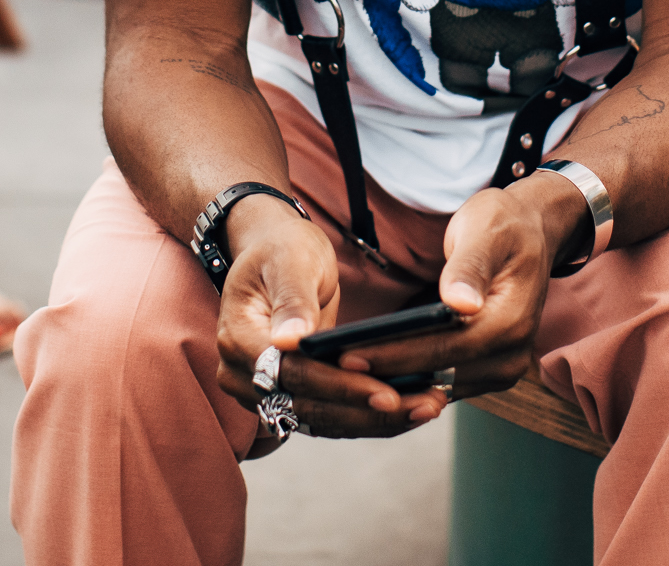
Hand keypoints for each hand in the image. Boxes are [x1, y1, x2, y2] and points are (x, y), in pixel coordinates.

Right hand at [214, 201, 439, 438]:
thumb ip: (293, 299)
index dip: (342, 387)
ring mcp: (262, 390)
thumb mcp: (290, 259)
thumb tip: (290, 341)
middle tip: (426, 406)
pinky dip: (368, 414)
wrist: (272, 251)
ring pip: (323, 419)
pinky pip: (329, 413)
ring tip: (428, 407)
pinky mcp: (288, 394)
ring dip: (377, 420)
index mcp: (239, 339)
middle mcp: (243, 375)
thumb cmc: (283, 248)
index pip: (295, 375)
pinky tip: (410, 407)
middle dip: (370, 411)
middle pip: (310, 408)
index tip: (389, 394)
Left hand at [325, 183, 563, 407]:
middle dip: (385, 373)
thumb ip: (470, 266)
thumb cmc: (504, 225)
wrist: (532, 234)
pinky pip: (443, 383)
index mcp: (510, 322)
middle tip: (332, 373)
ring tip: (342, 378)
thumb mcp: (486, 229)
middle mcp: (509, 356)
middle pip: (439, 375)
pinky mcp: (486, 372)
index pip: (444, 348)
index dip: (396, 353)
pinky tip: (370, 373)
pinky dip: (409, 380)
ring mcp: (500, 369)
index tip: (350, 355)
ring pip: (438, 387)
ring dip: (394, 383)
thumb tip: (460, 302)